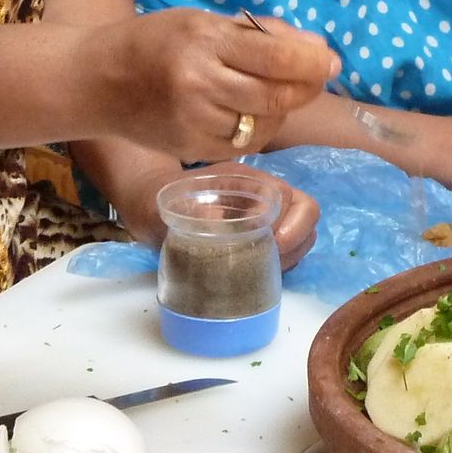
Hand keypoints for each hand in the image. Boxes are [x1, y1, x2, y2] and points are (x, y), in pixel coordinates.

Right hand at [93, 8, 337, 164]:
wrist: (95, 81)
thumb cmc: (154, 42)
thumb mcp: (202, 22)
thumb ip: (260, 34)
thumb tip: (318, 50)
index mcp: (203, 40)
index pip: (275, 57)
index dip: (312, 62)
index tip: (331, 60)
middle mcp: (199, 83)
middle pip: (275, 96)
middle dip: (306, 87)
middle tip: (316, 76)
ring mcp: (194, 121)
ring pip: (263, 125)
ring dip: (282, 109)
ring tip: (275, 91)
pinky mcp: (190, 149)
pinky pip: (243, 145)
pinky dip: (256, 129)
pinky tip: (248, 113)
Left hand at [109, 160, 319, 272]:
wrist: (146, 205)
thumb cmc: (158, 200)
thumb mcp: (168, 207)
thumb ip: (190, 212)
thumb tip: (218, 222)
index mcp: (245, 180)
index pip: (288, 196)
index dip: (288, 222)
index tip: (269, 244)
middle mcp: (261, 195)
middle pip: (305, 212)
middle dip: (296, 240)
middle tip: (272, 261)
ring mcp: (264, 215)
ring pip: (301, 232)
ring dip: (292, 254)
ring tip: (265, 269)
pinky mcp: (260, 235)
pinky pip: (287, 248)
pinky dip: (282, 263)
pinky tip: (258, 272)